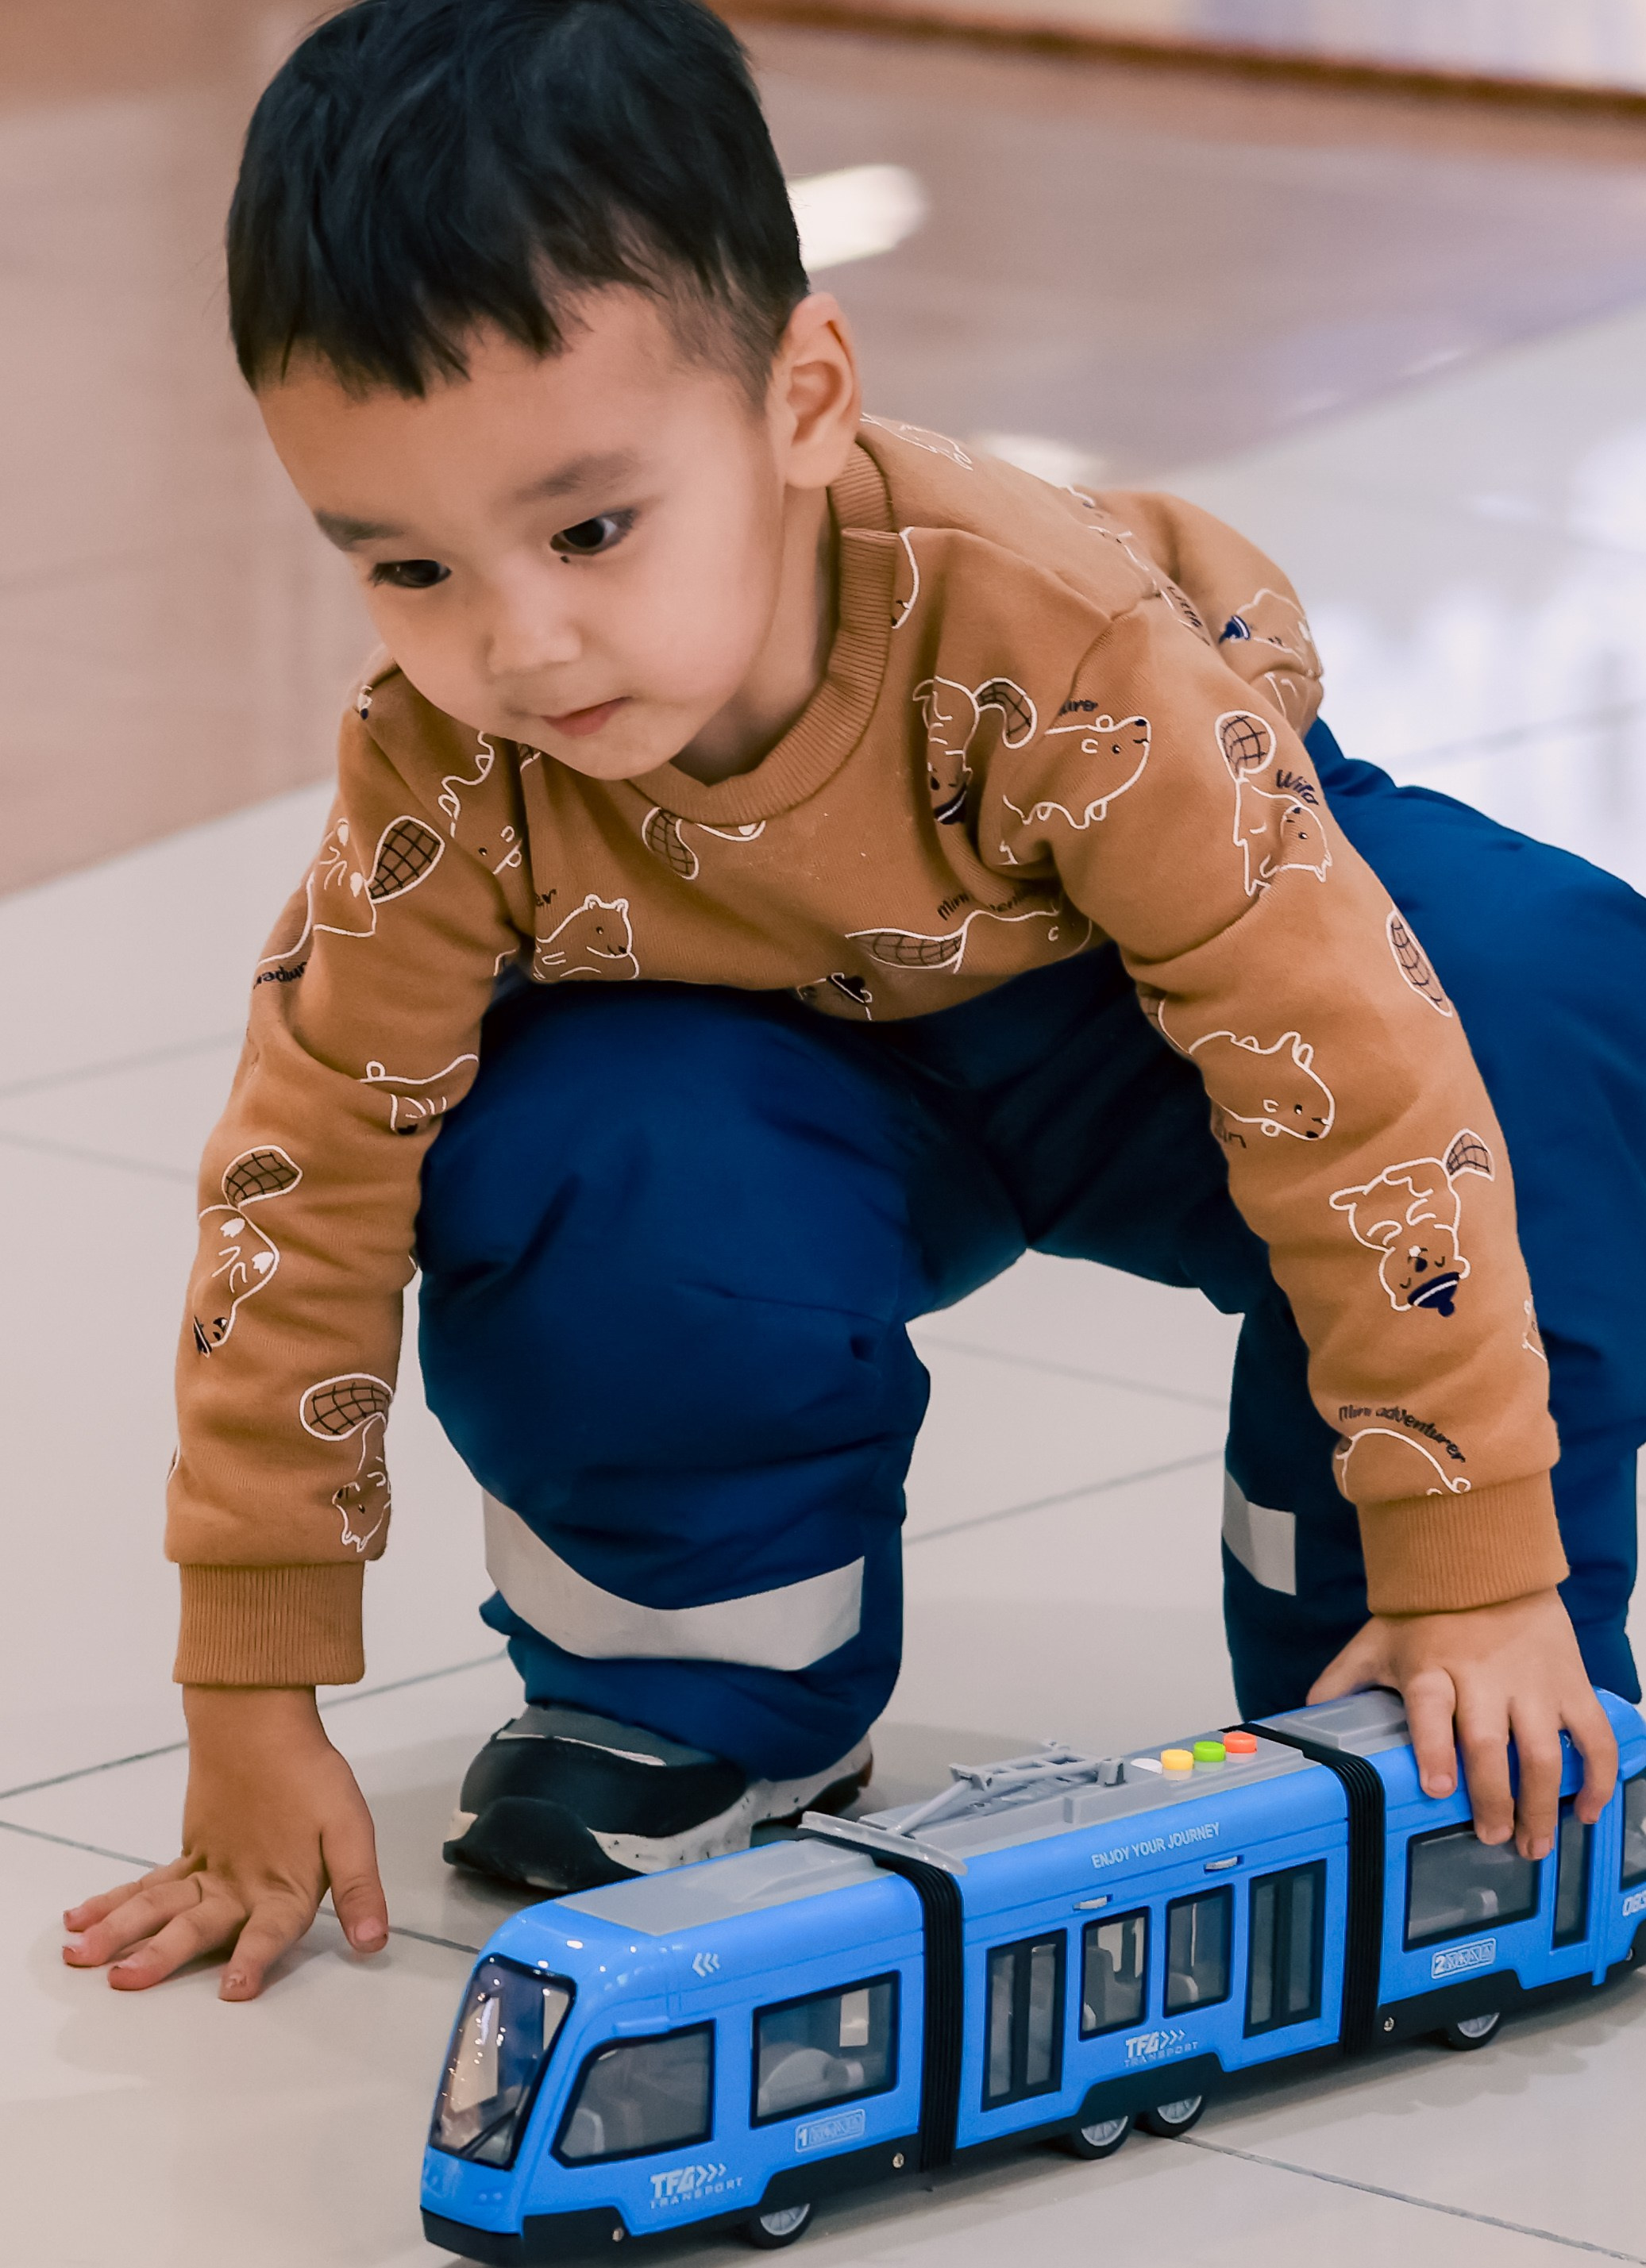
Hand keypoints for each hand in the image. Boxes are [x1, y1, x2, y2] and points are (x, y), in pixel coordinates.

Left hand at [62, 1686, 386, 1998]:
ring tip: (82, 1954)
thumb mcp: (348, 1824)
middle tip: (123, 1977)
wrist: (266, 1726)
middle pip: (200, 1932)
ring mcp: (213, 1884)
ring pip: (163, 1915)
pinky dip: (114, 1903)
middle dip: (160, 1955)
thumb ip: (359, 1884)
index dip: (254, 1959)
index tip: (234, 1989)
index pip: (271, 1935)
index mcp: (291, 1895)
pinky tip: (80, 1920)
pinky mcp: (189, 1865)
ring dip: (123, 1933)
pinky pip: (147, 1889)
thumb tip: (375, 1938)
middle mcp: (247, 1899)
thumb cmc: (312, 1774)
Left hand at [1309, 1589, 1616, 1860]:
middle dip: (1493, 1798)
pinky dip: (1597, 1776)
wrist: (1490, 1560)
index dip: (1436, 1749)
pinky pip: (1592, 1735)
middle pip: (1490, 1744)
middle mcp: (1484, 1676)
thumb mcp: (1378, 1639)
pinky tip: (1587, 1809)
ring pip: (1543, 1751)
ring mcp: (1532, 1682)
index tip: (1439, 1789)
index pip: (1431, 1708)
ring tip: (1533, 1844)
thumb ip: (1343, 1679)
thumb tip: (1304, 1714)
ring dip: (1542, 1804)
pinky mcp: (1571, 1682)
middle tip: (1493, 1837)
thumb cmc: (1429, 1610)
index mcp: (1432, 1667)